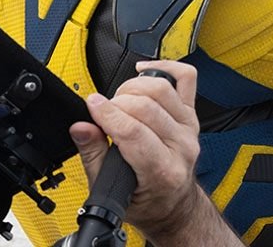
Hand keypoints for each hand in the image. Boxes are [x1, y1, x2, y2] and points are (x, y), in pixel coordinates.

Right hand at [69, 60, 214, 242]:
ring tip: (119, 101)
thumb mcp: (112, 190)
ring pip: (162, 88)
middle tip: (103, 112)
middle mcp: (181, 147)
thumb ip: (93, 156)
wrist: (173, 205)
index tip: (91, 105)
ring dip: (133, 87)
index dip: (108, 114)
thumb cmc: (147, 201)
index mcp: (162, 172)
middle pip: (146, 107)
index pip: (134, 132)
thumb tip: (80, 127)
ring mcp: (189, 128)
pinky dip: (164, 67)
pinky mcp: (191, 114)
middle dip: (116, 103)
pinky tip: (144, 71)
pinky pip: (186, 78)